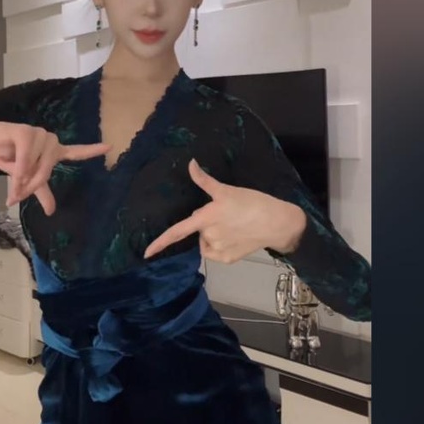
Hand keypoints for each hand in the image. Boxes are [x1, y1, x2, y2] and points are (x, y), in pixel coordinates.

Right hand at [0, 119, 110, 214]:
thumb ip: (40, 191)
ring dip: (22, 175)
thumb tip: (51, 211)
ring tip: (11, 175)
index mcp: (54, 152)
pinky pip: (27, 154)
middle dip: (32, 183)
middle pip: (48, 170)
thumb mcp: (25, 180)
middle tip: (18, 192)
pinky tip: (12, 168)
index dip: (92, 150)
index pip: (77, 151)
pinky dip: (20, 165)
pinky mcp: (25, 132)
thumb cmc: (8, 158)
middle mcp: (51, 141)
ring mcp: (39, 135)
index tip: (110, 147)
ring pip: (37, 164)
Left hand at [143, 159, 305, 261]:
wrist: (277, 222)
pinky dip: (220, 246)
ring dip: (214, 233)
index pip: (177, 232)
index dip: (160, 243)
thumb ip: (204, 180)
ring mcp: (218, 250)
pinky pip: (214, 252)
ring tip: (234, 224)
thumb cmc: (251, 203)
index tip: (146, 254)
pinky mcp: (227, 259)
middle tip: (226, 213)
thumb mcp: (226, 190)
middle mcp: (209, 236)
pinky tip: (234, 237)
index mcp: (205, 218)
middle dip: (207, 222)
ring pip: (207, 240)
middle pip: (199, 228)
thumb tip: (191, 163)